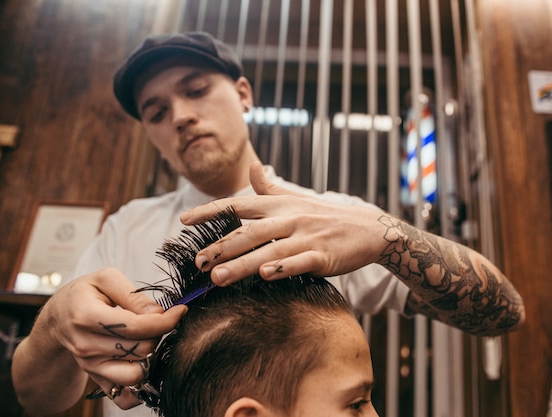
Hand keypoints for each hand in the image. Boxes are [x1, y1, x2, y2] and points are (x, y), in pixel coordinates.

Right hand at [32, 268, 186, 408]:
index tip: (180, 310)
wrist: (58, 317)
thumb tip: (159, 313)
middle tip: (160, 321)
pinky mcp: (96, 379)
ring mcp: (91, 366)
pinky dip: (140, 389)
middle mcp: (87, 346)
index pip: (137, 327)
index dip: (165, 320)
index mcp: (87, 316)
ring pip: (136, 374)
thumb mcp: (106, 279)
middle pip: (141, 349)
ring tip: (150, 340)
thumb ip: (134, 295)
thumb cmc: (84, 294)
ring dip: (151, 358)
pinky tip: (146, 367)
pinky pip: (123, 397)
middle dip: (159, 334)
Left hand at [180, 161, 388, 285]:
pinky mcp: (324, 255)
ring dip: (243, 263)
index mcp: (280, 205)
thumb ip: (270, 188)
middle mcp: (290, 218)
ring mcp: (307, 236)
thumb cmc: (326, 216)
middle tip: (197, 262)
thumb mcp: (297, 199)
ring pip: (270, 249)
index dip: (210, 211)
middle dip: (221, 246)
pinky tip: (265, 274)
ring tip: (218, 277)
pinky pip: (301, 261)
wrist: (368, 229)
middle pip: (250, 231)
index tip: (184, 220)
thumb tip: (252, 166)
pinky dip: (283, 267)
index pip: (239, 206)